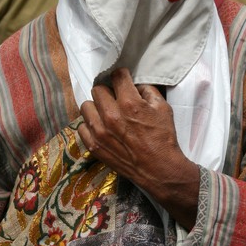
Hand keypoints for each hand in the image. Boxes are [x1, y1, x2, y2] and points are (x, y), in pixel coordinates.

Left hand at [79, 68, 199, 229]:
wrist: (159, 169)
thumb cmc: (163, 139)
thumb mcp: (163, 108)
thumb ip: (148, 91)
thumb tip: (135, 85)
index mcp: (129, 103)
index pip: (116, 76)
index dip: (120, 76)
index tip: (122, 80)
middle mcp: (111, 115)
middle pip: (97, 89)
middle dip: (107, 91)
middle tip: (115, 99)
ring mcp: (100, 132)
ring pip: (86, 106)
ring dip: (96, 107)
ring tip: (106, 114)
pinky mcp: (94, 146)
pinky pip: (81, 127)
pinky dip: (90, 125)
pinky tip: (101, 128)